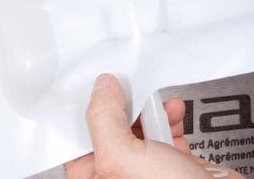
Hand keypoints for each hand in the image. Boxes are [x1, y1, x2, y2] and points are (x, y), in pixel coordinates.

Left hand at [64, 74, 243, 178]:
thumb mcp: (124, 158)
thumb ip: (105, 120)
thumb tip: (102, 88)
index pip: (78, 139)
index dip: (89, 109)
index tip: (99, 85)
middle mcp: (119, 175)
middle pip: (112, 127)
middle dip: (126, 106)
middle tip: (132, 91)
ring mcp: (148, 170)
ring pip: (142, 125)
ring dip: (152, 108)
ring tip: (160, 107)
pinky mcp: (174, 162)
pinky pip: (166, 129)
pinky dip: (171, 115)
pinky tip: (175, 112)